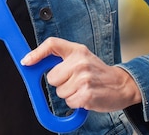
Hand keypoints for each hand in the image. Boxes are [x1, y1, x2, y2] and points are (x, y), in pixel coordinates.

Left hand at [21, 37, 141, 111]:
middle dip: (60, 83)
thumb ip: (63, 59)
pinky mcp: (86, 95)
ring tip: (83, 88)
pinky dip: (75, 103)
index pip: (52, 44)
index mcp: (77, 50)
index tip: (26, 62)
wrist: (122, 85)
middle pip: (51, 77)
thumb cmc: (98, 72)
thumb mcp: (82, 58)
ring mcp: (84, 78)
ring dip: (69, 94)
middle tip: (75, 81)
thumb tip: (34, 63)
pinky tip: (86, 96)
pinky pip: (69, 102)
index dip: (36, 53)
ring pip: (59, 92)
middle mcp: (80, 61)